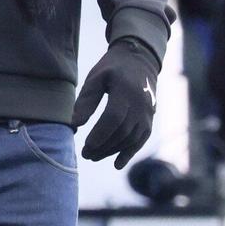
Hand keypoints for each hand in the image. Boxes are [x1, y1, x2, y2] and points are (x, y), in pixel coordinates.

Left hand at [71, 37, 160, 167]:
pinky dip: (129, 153)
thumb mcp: (97, 77)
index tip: (85, 145)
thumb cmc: (113, 68)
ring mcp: (147, 114)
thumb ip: (86, 100)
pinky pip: (140, 140)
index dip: (100, 135)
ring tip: (94, 157)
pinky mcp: (149, 120)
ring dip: (112, 151)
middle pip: (122, 132)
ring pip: (130, 139)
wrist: (140, 61)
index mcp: (126, 91)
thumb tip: (75, 124)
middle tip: (86, 154)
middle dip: (103, 147)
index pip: (113, 118)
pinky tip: (116, 164)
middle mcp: (140, 105)